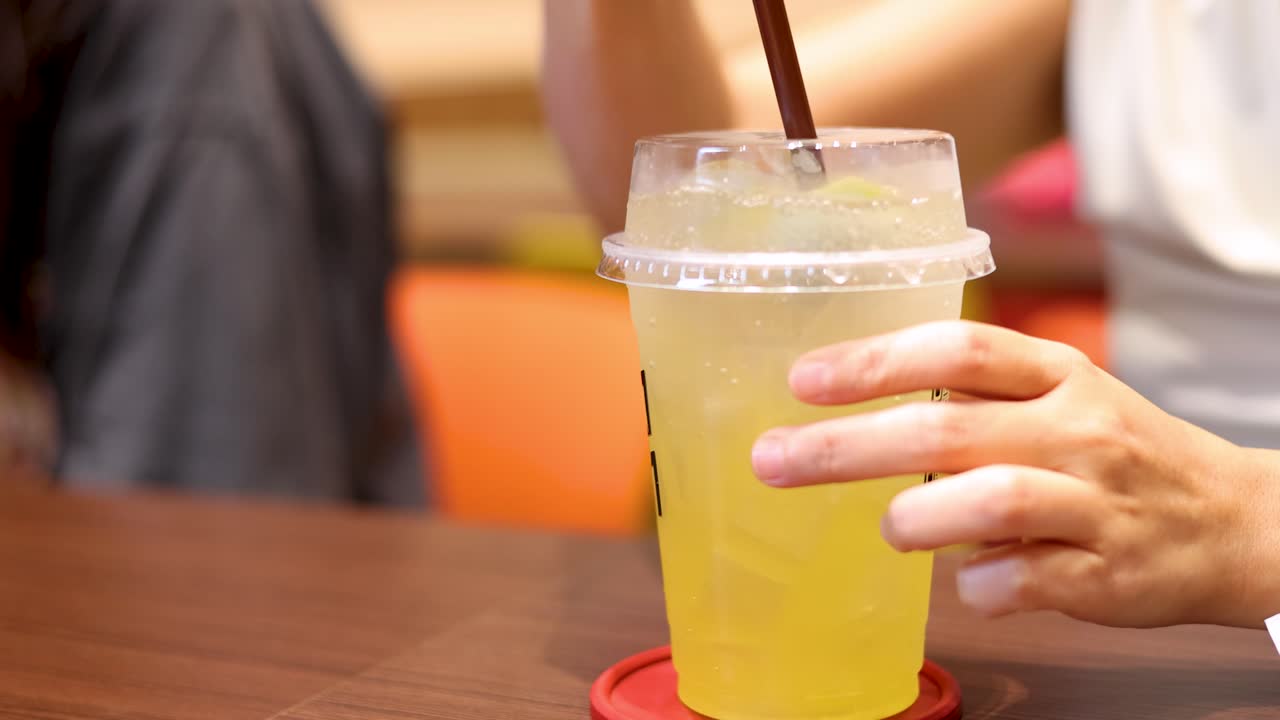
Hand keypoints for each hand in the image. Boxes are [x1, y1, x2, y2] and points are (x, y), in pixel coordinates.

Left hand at [750, 320, 1279, 628]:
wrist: (1232, 522)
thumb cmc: (1117, 454)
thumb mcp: (1060, 397)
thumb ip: (975, 395)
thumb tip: (858, 402)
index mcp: (1058, 373)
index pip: (957, 349)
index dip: (874, 362)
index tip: (802, 379)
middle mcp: (1077, 428)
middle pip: (945, 430)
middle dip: (846, 447)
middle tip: (773, 460)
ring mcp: (1095, 502)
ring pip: (987, 501)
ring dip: (916, 520)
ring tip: (894, 529)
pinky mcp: (1105, 573)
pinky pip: (1018, 580)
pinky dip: (977, 584)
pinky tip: (973, 578)